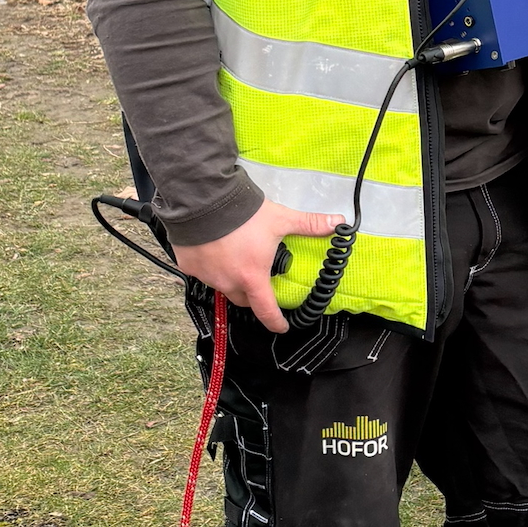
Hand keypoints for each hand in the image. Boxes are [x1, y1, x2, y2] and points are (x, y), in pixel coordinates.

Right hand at [174, 197, 341, 335]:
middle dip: (252, 294)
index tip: (281, 326)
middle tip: (258, 279)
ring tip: (235, 256)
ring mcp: (207, 276)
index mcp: (252, 278)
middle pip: (243, 299)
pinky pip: (202, 272)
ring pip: (222, 285)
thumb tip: (338, 223)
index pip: (266, 311)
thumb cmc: (243, 214)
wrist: (205, 200)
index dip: (276, 322)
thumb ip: (310, 224)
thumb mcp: (280, 219)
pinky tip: (213, 249)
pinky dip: (209, 265)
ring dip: (230, 277)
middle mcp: (228, 283)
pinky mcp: (189, 266)